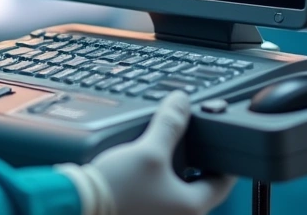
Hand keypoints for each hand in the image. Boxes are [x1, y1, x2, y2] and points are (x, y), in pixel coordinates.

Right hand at [85, 92, 235, 214]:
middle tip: (197, 145)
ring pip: (178, 194)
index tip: (227, 148)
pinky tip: (147, 169)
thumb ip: (170, 124)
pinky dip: (160, 184)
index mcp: (191, 207)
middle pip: (200, 188)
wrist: (78, 206)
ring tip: (170, 152)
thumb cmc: (117, 189)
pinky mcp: (141, 214)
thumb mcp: (149, 151)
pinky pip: (160, 199)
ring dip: (178, 174)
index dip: (227, 162)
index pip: (222, 184)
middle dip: (199, 166)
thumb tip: (182, 101)